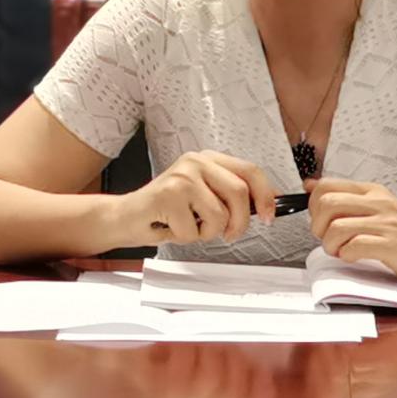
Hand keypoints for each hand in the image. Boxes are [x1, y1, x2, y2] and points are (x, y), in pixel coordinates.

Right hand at [117, 150, 275, 246]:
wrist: (126, 217)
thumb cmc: (167, 210)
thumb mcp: (204, 197)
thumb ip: (231, 195)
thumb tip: (268, 203)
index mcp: (209, 159)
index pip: (250, 171)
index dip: (265, 195)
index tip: (269, 216)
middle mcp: (196, 162)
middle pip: (239, 192)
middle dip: (240, 222)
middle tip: (229, 234)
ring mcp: (182, 176)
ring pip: (219, 215)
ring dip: (207, 233)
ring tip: (189, 226)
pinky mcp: (168, 195)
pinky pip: (194, 230)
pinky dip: (185, 238)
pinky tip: (171, 227)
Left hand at [305, 178, 396, 287]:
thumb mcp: (377, 208)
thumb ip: (346, 198)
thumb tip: (311, 185)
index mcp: (372, 191)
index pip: (326, 185)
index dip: (313, 205)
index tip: (320, 220)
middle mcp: (379, 203)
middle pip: (326, 203)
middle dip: (318, 226)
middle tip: (328, 238)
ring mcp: (386, 223)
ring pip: (337, 227)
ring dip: (331, 245)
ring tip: (342, 251)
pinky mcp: (393, 246)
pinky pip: (356, 246)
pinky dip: (348, 255)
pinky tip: (355, 257)